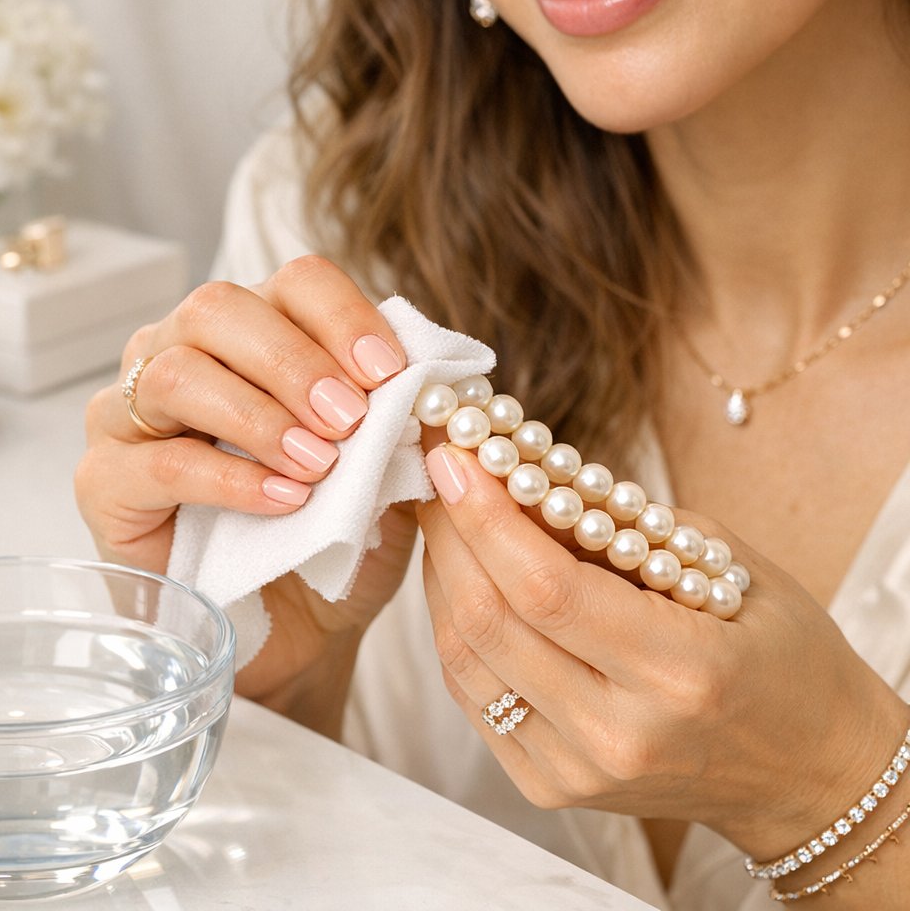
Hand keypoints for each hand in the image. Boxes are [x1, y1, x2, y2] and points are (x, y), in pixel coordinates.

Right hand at [75, 256, 417, 729]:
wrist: (300, 630)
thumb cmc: (336, 537)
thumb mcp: (383, 474)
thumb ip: (394, 423)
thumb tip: (419, 381)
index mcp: (258, 337)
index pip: (293, 283)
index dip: (342, 316)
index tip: (388, 371)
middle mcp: (183, 355)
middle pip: (217, 308)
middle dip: (292, 360)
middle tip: (346, 419)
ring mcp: (133, 415)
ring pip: (176, 373)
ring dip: (258, 415)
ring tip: (318, 465)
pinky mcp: (106, 483)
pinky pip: (159, 462)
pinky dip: (229, 477)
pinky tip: (283, 502)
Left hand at [416, 443, 908, 859]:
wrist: (804, 774)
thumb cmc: (782, 656)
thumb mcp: (723, 567)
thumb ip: (622, 527)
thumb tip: (525, 477)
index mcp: (679, 673)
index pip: (546, 587)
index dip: (486, 516)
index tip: (454, 456)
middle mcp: (616, 734)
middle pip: (489, 620)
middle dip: (448, 530)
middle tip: (437, 468)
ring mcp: (575, 770)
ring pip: (465, 657)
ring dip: (441, 572)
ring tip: (444, 512)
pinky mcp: (547, 784)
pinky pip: (472, 693)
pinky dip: (456, 623)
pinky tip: (461, 574)